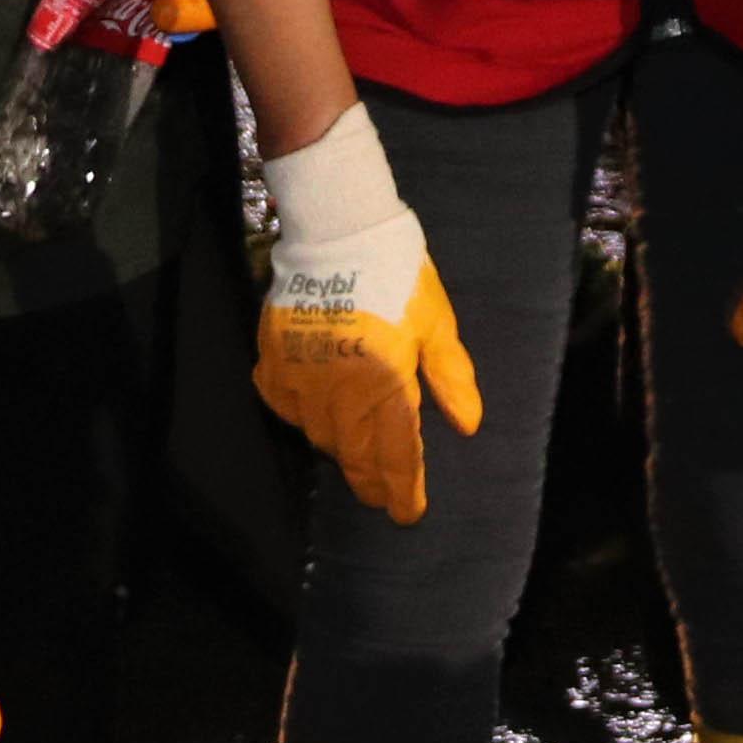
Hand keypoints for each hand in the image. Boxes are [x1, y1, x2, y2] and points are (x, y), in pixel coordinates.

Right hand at [253, 103, 484, 523]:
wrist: (337, 228)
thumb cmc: (397, 273)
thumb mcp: (435, 323)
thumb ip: (449, 377)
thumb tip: (468, 425)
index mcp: (384, 387)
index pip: (394, 457)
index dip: (402, 491)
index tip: (408, 514)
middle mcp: (339, 395)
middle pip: (354, 456)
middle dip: (371, 480)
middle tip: (381, 495)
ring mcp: (301, 380)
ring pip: (319, 436)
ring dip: (340, 449)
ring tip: (354, 454)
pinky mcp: (274, 361)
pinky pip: (286, 406)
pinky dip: (303, 416)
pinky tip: (316, 412)